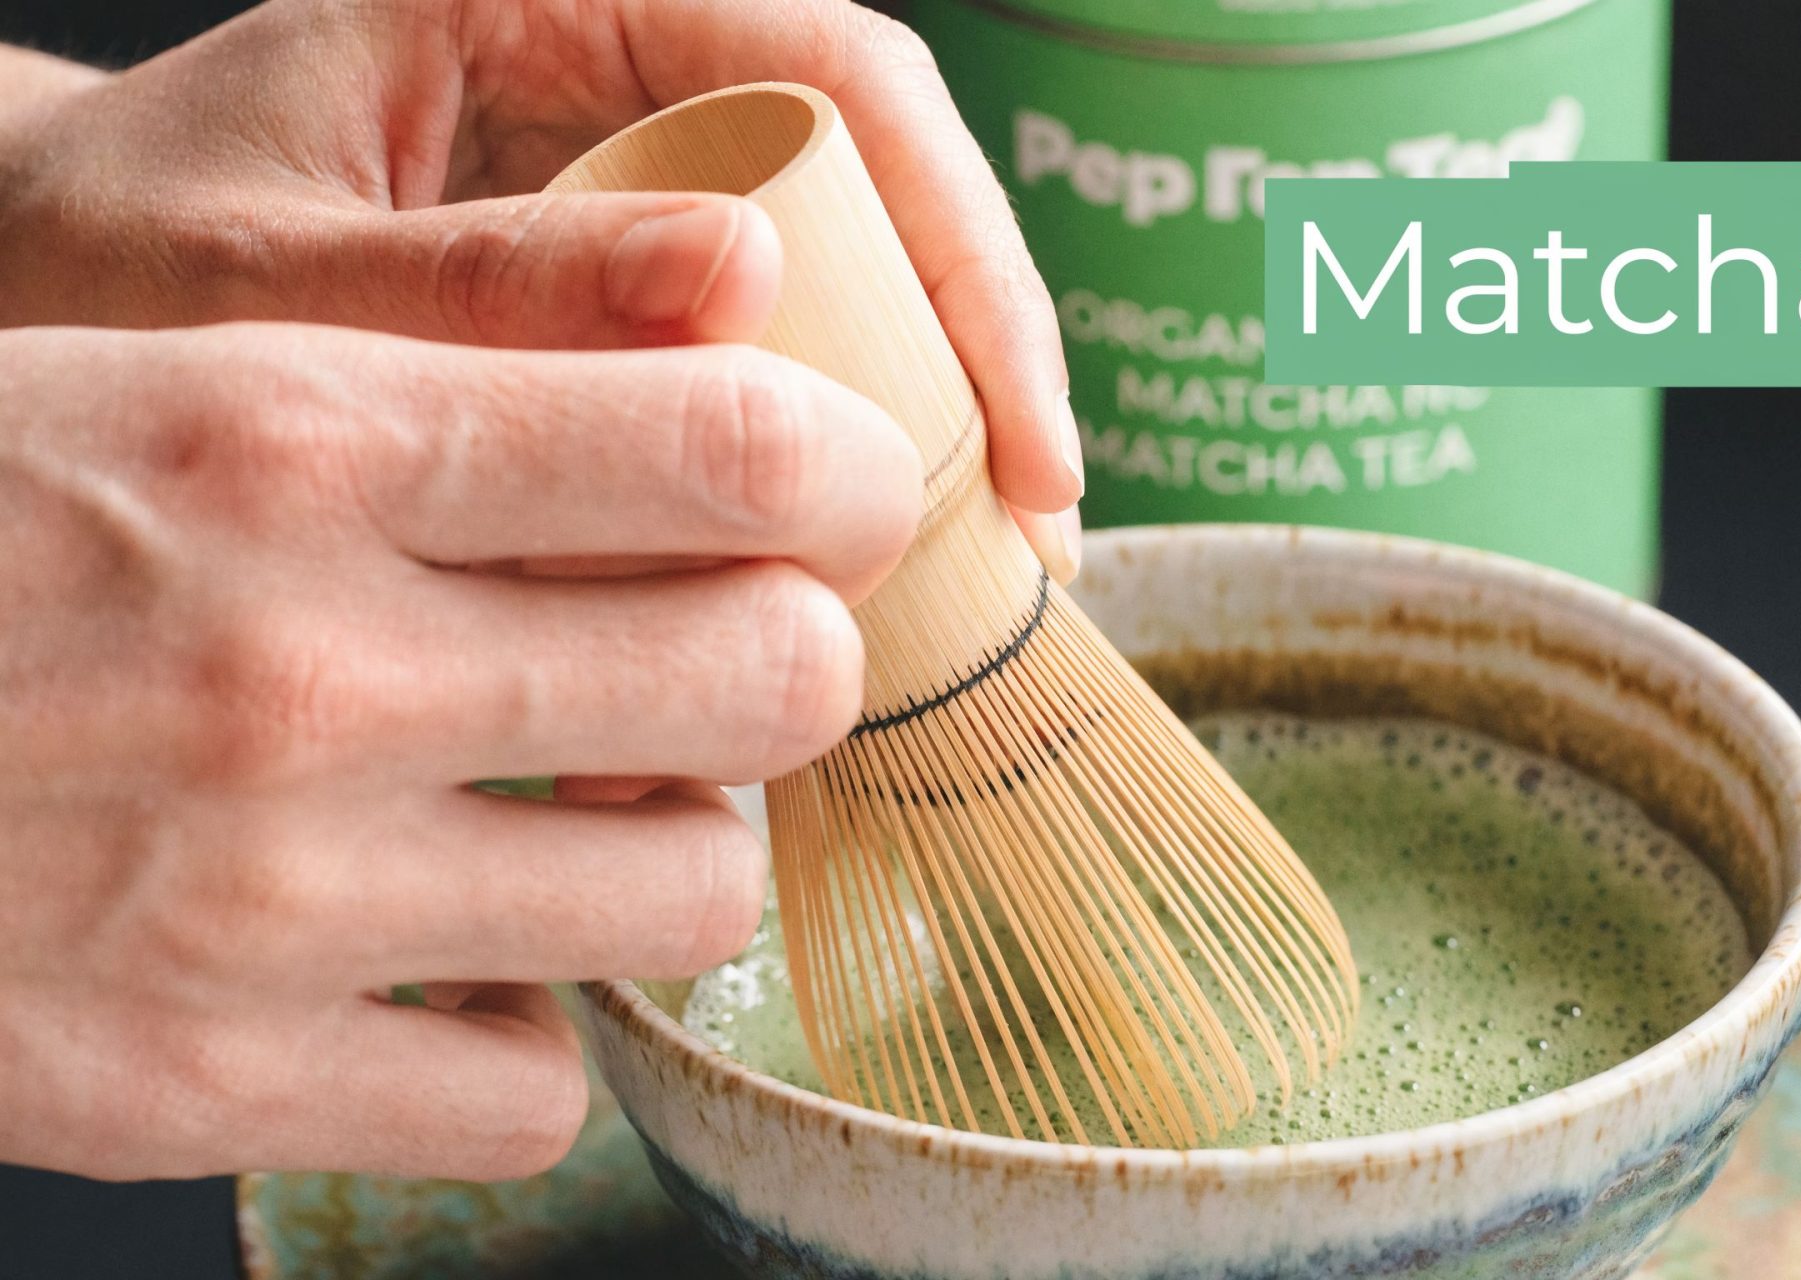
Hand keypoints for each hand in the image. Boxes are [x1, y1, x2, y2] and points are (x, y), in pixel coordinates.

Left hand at [0, 0, 1082, 574]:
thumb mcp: (256, 281)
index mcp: (540, 2)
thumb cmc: (91, 267)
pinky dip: (795, 512)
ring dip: (902, 460)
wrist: (13, 322)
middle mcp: (613, 94)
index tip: (1013, 440)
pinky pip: (759, 395)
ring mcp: (626, 210)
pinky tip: (810, 618)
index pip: (840, 72)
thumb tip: (749, 288)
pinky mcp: (617, 322)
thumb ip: (473, 285)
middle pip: (886, 204)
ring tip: (945, 616)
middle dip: (969, 377)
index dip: (964, 247)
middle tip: (1019, 552)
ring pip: (846, 311)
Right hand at [0, 322, 919, 1180]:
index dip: (852, 480)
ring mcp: (262, 900)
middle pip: (780, 677)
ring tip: (574, 819)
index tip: (843, 502)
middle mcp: (299, 666)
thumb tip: (736, 457)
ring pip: (698, 900)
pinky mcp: (205, 1086)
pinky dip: (517, 1036)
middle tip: (721, 661)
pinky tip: (438, 968)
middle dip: (786, 668)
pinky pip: (537, 1090)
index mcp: (291, 435)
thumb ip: (443, 413)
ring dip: (671, 860)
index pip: (737, 440)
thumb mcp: (171, 390)